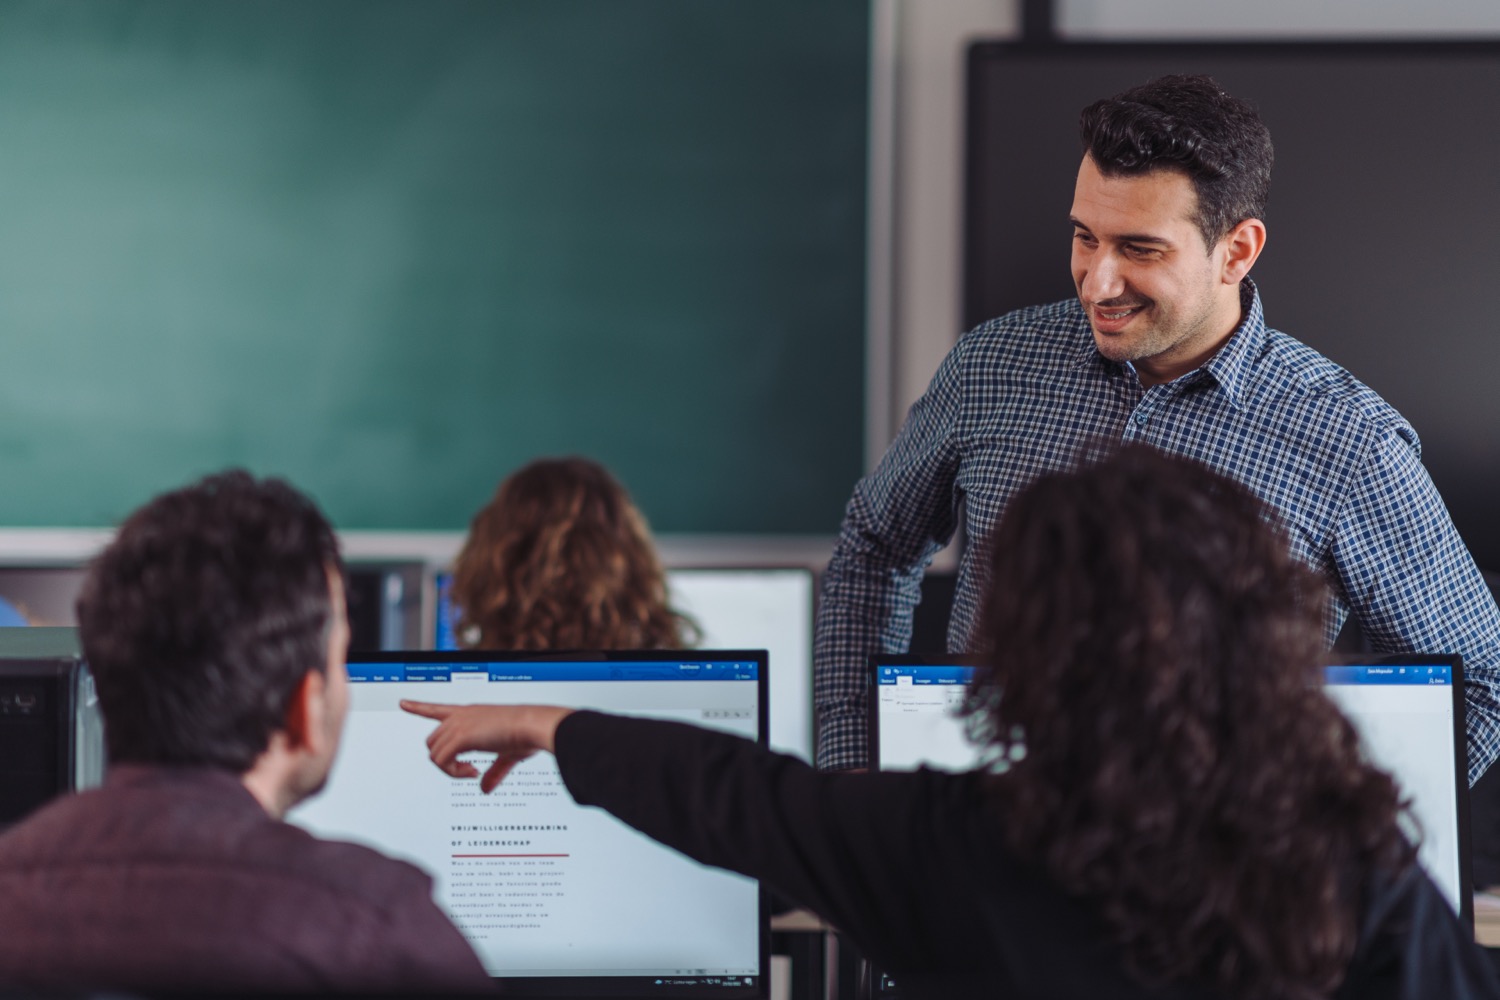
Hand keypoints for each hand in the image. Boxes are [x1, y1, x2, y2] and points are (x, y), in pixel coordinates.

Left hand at [399, 701, 573, 792]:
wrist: (534, 725)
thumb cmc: (528, 734)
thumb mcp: (507, 755)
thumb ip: (494, 772)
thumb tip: (484, 788)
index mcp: (472, 713)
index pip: (438, 709)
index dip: (419, 707)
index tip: (403, 703)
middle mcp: (462, 715)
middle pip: (432, 741)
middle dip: (444, 760)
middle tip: (467, 769)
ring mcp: (460, 724)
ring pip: (435, 753)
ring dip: (450, 768)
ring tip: (471, 771)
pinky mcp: (461, 735)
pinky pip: (442, 760)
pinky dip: (453, 772)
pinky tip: (472, 772)